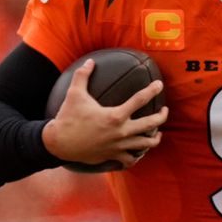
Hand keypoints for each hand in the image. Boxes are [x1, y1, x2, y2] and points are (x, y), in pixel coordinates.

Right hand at [43, 59, 167, 168]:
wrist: (58, 143)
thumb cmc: (67, 117)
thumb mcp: (74, 94)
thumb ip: (82, 76)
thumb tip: (90, 62)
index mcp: (115, 115)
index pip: (140, 100)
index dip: (152, 90)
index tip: (159, 85)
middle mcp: (121, 132)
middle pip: (151, 124)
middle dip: (161, 116)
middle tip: (164, 110)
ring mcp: (118, 146)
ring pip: (146, 144)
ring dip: (155, 138)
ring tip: (158, 133)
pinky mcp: (112, 156)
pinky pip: (130, 160)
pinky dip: (136, 157)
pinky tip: (139, 153)